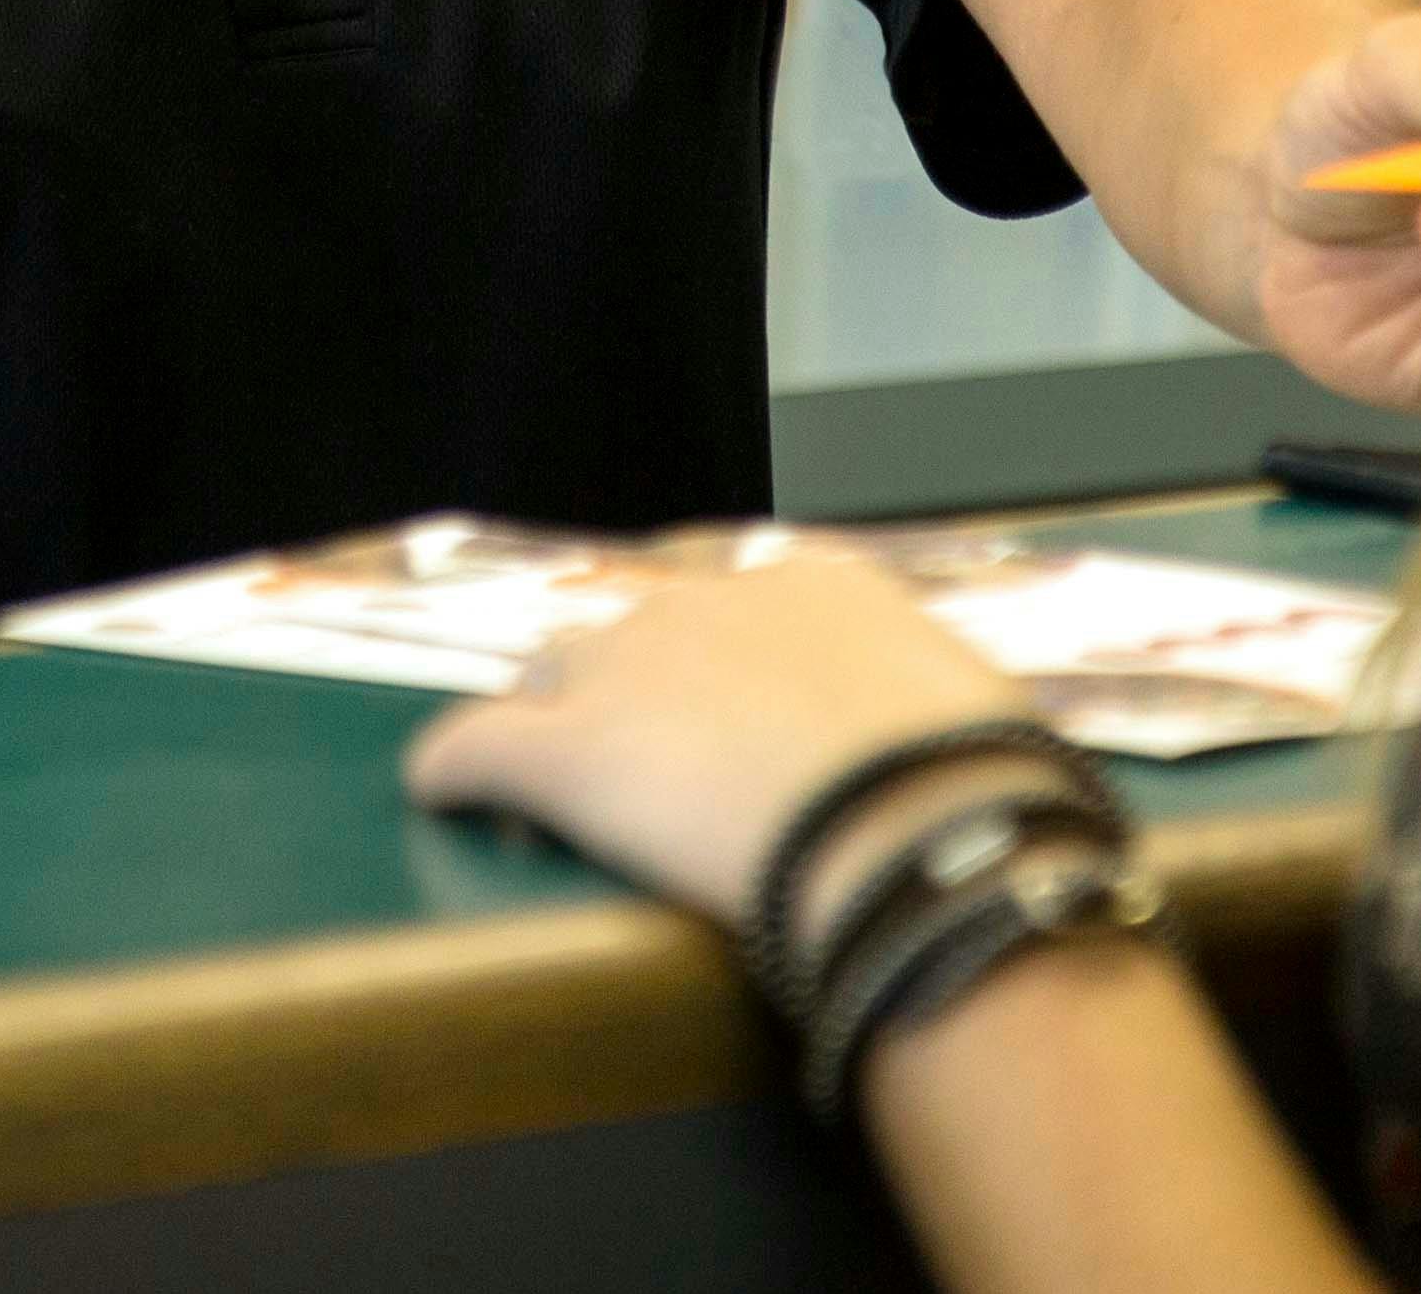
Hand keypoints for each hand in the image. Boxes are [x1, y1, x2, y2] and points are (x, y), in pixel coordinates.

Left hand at [402, 543, 1033, 927]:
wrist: (926, 837)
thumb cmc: (976, 789)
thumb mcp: (967, 719)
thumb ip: (926, 717)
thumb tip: (952, 757)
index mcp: (810, 583)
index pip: (730, 607)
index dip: (719, 672)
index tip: (730, 724)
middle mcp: (705, 601)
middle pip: (631, 635)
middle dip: (632, 695)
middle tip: (655, 777)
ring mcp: (625, 668)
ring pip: (548, 679)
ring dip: (553, 725)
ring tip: (554, 793)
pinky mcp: (561, 751)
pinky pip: (471, 746)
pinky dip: (454, 770)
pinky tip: (444, 795)